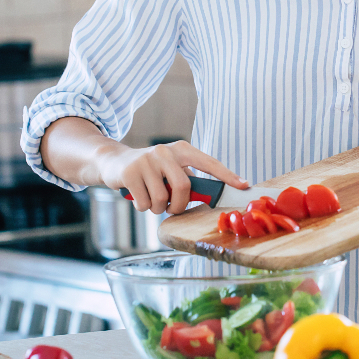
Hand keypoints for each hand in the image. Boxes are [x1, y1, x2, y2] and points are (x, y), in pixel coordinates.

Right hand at [98, 139, 248, 215]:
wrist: (115, 162)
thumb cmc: (151, 171)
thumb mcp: (171, 169)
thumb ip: (188, 180)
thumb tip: (209, 196)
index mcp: (182, 149)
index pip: (209, 162)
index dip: (226, 175)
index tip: (243, 185)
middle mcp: (166, 151)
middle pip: (184, 186)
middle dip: (178, 205)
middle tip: (171, 209)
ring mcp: (147, 160)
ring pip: (162, 198)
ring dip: (157, 208)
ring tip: (151, 200)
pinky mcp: (130, 172)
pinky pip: (144, 202)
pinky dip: (142, 207)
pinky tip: (138, 197)